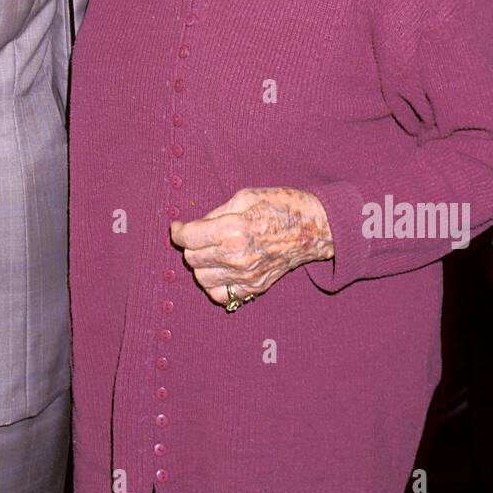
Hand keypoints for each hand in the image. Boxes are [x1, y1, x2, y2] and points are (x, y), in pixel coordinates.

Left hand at [169, 186, 333, 306]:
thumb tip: (196, 225)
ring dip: (200, 264)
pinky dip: (214, 285)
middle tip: (199, 234)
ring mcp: (246, 276)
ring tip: (209, 251)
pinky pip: (221, 296)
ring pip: (202, 278)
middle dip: (189, 244)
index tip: (177, 227)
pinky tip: (219, 270)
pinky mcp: (255, 287)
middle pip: (192, 258)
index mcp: (233, 230)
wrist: (315, 228)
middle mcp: (237, 257)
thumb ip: (216, 213)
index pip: (188, 238)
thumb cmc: (282, 206)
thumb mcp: (245, 196)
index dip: (177, 231)